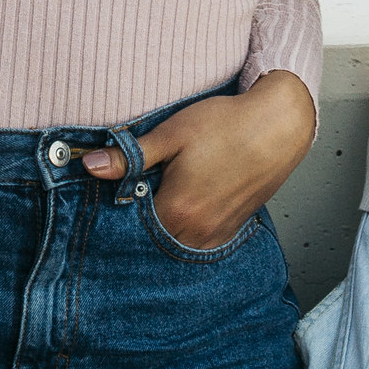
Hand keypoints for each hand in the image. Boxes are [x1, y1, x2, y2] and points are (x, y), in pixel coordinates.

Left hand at [78, 70, 314, 250]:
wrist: (279, 125)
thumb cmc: (226, 125)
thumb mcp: (172, 134)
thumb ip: (130, 156)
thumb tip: (89, 166)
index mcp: (177, 209)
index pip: (130, 228)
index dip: (117, 213)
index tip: (110, 199)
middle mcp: (197, 231)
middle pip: (153, 240)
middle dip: (137, 225)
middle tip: (132, 198)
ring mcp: (217, 233)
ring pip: (176, 244)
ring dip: (162, 230)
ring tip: (157, 202)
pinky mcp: (233, 229)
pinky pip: (198, 243)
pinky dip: (184, 232)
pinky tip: (182, 209)